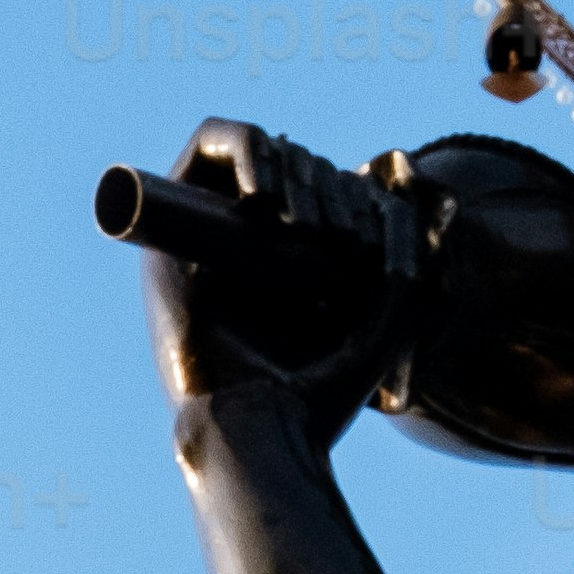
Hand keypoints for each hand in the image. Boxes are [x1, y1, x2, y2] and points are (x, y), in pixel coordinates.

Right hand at [133, 123, 418, 456]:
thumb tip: (397, 187)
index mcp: (292, 260)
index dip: (344, 189)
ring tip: (315, 231)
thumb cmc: (323, 390)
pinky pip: (208, 144)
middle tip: (342, 239)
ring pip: (259, 150)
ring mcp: (208, 237)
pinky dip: (247, 146)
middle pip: (291, 164)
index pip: (318, 184)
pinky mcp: (173, 229)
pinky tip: (271, 193)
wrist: (265, 429)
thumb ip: (400, 247)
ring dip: (297, 172)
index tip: (364, 235)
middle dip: (325, 185)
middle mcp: (246, 245)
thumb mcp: (385, 308)